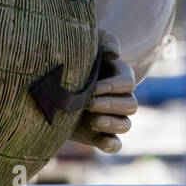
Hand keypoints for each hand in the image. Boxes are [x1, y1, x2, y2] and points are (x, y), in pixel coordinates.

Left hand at [70, 30, 137, 154]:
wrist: (54, 79)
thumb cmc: (75, 54)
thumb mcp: (89, 39)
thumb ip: (105, 41)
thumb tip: (114, 55)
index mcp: (119, 76)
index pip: (127, 83)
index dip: (112, 87)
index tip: (93, 87)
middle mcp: (119, 98)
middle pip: (131, 105)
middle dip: (110, 105)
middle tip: (87, 103)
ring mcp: (111, 117)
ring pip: (126, 125)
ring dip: (113, 124)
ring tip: (93, 121)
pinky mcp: (99, 134)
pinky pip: (115, 144)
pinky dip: (112, 145)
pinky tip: (103, 142)